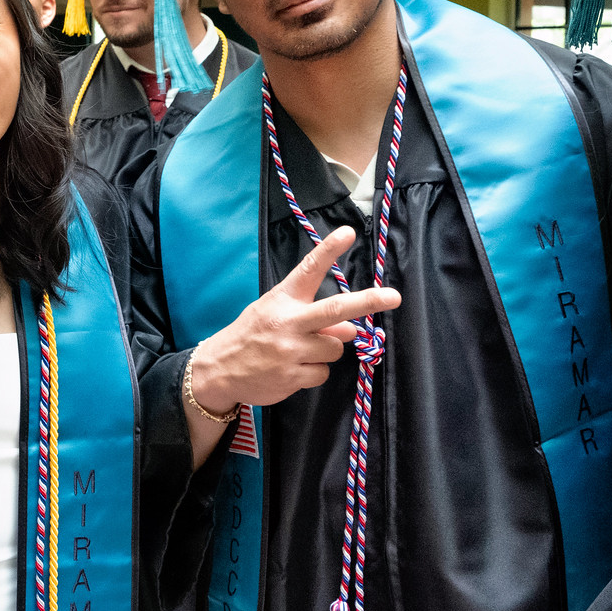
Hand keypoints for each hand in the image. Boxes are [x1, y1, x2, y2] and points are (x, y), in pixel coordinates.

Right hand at [184, 227, 399, 467]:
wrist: (218, 369)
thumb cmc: (252, 335)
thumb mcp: (274, 314)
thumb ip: (311, 316)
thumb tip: (349, 329)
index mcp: (283, 300)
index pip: (309, 270)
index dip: (329, 250)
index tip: (348, 233)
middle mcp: (288, 322)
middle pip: (336, 311)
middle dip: (368, 302)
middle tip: (393, 296)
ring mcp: (290, 351)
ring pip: (334, 348)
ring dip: (326, 349)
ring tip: (299, 351)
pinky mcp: (292, 377)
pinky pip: (323, 373)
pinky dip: (314, 371)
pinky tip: (293, 369)